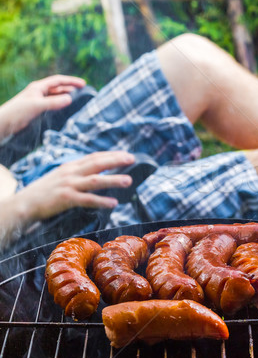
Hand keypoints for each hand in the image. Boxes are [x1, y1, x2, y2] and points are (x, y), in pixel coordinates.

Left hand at [0, 75, 85, 137]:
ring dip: (66, 96)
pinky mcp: (38, 109)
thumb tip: (70, 99)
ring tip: (78, 99)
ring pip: (56, 96)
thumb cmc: (18, 111)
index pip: (58, 80)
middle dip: (71, 88)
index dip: (71, 81)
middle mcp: (39, 92)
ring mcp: (39, 100)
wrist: (5, 122)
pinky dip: (61, 104)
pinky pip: (53, 104)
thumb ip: (53, 102)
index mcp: (39, 87)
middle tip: (84, 91)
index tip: (83, 84)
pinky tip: (66, 109)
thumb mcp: (37, 105)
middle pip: (58, 87)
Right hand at [15, 151, 134, 221]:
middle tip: (132, 159)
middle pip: (97, 163)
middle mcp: (71, 173)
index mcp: (70, 167)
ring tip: (129, 180)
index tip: (126, 154)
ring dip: (113, 180)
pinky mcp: (66, 199)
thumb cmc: (44, 192)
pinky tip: (113, 203)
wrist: (24, 203)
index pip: (94, 157)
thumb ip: (76, 174)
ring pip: (95, 180)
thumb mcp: (60, 177)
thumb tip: (96, 174)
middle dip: (116, 160)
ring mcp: (68, 185)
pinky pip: (87, 199)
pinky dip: (101, 201)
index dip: (111, 155)